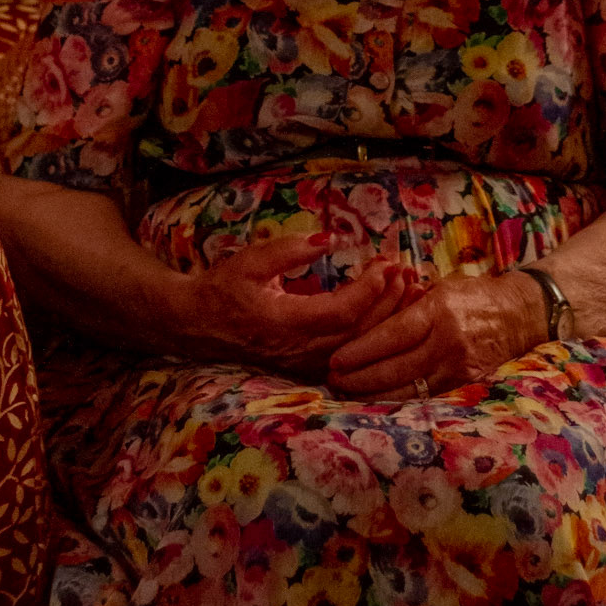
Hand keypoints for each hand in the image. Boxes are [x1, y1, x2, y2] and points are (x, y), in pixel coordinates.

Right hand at [176, 234, 417, 380]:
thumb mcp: (251, 261)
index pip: (341, 312)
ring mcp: (304, 363)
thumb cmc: (223, 289)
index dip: (369, 290)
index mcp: (284, 322)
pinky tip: (390, 315)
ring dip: (387, 319)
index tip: (386, 265)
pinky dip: (374, 334)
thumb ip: (291, 250)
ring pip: (358, 347)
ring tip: (408, 291)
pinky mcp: (307, 366)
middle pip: (358, 332)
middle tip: (407, 272)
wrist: (197, 324)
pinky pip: (350, 354)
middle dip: (388, 302)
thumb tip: (330, 239)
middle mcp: (298, 349)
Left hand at [327, 268, 547, 401]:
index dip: (361, 350)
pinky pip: (427, 396)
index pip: (393, 335)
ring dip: (374, 394)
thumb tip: (369, 312)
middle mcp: (449, 341)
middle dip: (360, 377)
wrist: (523, 313)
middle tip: (334, 380)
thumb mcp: (441, 288)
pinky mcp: (467, 384)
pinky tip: (378, 400)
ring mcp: (460, 367)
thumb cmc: (475, 295)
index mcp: (440, 311)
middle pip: (396, 367)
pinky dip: (400, 399)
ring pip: (410, 388)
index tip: (336, 359)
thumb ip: (409, 304)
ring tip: (348, 393)